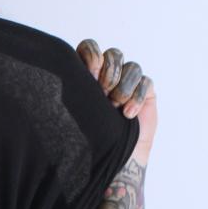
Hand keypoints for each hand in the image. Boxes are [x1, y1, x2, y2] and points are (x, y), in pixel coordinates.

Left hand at [77, 38, 157, 165]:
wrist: (115, 160)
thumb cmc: (90, 138)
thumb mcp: (78, 112)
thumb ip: (74, 91)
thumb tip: (61, 74)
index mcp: (88, 74)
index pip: (89, 48)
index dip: (91, 54)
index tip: (90, 74)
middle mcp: (109, 74)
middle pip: (114, 54)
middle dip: (109, 73)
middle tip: (103, 94)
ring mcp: (129, 82)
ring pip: (132, 67)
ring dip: (123, 87)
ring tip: (115, 109)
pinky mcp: (146, 91)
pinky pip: (146, 82)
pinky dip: (138, 96)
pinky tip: (128, 115)